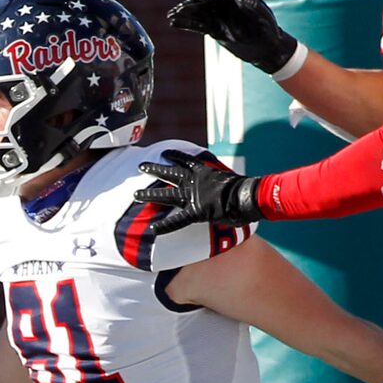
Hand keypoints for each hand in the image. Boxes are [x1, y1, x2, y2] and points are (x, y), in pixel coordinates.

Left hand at [137, 152, 259, 235]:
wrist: (248, 196)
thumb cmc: (245, 188)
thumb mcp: (231, 179)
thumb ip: (223, 182)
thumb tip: (230, 184)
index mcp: (204, 172)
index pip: (186, 161)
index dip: (175, 156)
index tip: (165, 152)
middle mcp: (194, 181)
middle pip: (169, 173)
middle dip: (154, 169)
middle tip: (141, 166)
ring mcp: (192, 196)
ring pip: (166, 194)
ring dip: (150, 195)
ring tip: (135, 195)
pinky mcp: (196, 211)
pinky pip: (177, 220)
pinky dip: (165, 225)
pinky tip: (153, 229)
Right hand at [165, 0, 297, 74]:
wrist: (267, 49)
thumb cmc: (269, 32)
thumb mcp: (264, 19)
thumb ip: (253, 9)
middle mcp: (226, 5)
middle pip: (206, 2)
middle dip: (192, 5)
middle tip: (179, 8)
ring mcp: (220, 17)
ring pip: (200, 14)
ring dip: (185, 15)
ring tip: (171, 16)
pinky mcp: (215, 29)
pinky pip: (199, 25)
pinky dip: (187, 25)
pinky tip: (174, 23)